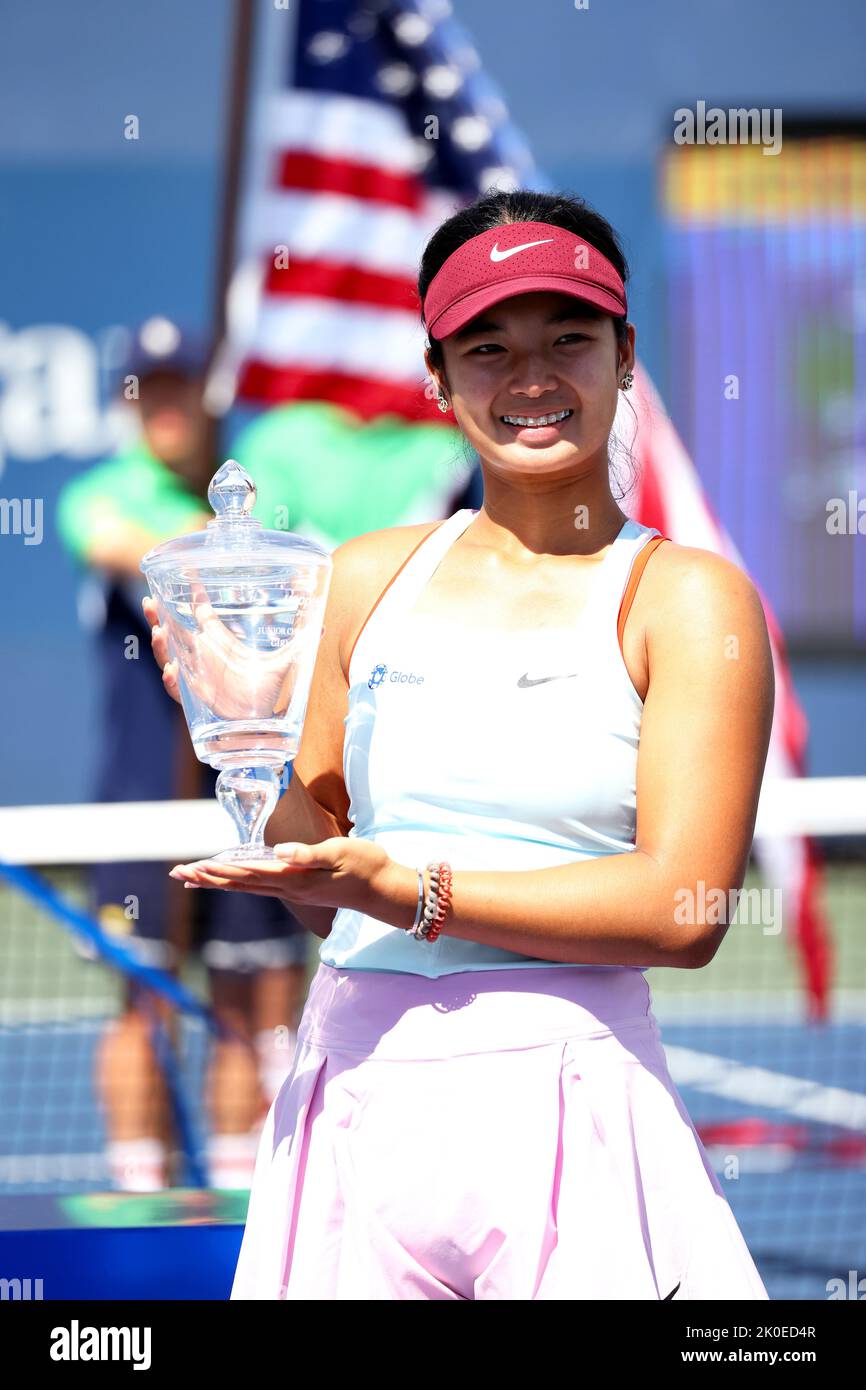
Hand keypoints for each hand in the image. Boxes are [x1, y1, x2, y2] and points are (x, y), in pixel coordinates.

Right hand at [143, 590, 306, 718]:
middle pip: (174, 631)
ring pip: (170, 657)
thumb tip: (321, 625)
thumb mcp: (284, 662)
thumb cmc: (268, 690)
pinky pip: (178, 690)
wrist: (262, 724)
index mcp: (219, 641)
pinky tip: (172, 671)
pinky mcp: (196, 699)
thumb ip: (300, 642)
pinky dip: (173, 681)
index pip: (200, 614)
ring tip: (159, 633)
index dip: (191, 596)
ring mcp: (197, 676)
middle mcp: (204, 656)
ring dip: (162, 646)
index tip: (188, 577)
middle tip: (150, 601)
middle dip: (159, 617)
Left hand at [168, 836, 405, 920]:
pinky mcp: (300, 890)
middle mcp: (288, 889)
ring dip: (218, 881)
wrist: (384, 889)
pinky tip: (234, 879)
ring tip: (193, 878)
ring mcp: (293, 892)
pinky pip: (260, 887)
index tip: (194, 867)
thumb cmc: (365, 865)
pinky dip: (239, 882)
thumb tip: (279, 853)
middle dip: (208, 878)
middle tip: (177, 873)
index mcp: (294, 878)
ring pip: (247, 887)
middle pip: (240, 883)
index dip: (221, 870)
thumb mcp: (339, 853)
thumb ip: (309, 854)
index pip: (248, 873)